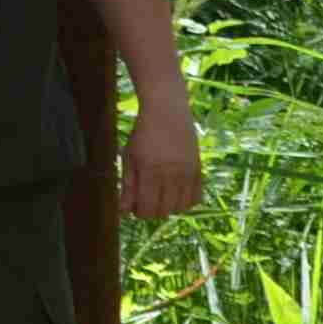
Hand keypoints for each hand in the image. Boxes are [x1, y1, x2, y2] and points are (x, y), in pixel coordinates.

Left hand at [124, 85, 206, 218]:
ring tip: (161, 195)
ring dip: (169, 207)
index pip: (147, 209)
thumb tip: (124, 212)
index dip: (139, 213)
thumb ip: (128, 185)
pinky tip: (175, 192)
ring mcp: (187, 172)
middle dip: (152, 211)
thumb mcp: (129, 157)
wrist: (167, 111)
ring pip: (180, 208)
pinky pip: (196, 198)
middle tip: (146, 199)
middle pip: (164, 212)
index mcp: (150, 171)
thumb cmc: (143, 134)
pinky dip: (185, 201)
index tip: (135, 205)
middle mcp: (171, 174)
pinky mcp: (198, 169)